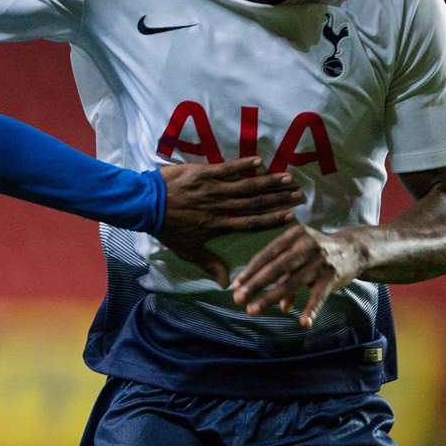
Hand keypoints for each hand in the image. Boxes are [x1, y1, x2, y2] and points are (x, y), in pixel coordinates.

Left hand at [157, 158, 303, 285]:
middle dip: (279, 199)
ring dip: (268, 182)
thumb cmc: (167, 228)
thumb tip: (225, 283)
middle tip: (299, 194)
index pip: (252, 223)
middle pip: (255, 203)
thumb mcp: (187, 250)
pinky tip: (259, 161)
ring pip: (246, 185)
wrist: (146, 204)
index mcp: (219, 225)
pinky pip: (227, 168)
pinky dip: (243, 165)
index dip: (272, 220)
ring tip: (288, 179)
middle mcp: (220, 206)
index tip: (292, 217)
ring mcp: (213, 188)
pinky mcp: (203, 173)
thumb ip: (209, 264)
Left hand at [231, 224, 364, 327]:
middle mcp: (306, 245)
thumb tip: (281, 305)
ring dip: (271, 298)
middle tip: (237, 298)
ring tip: (253, 310)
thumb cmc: (318, 253)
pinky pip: (319, 295)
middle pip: (275, 267)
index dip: (250, 271)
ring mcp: (320, 261)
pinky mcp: (333, 276)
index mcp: (293, 235)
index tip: (235, 285)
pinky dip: (311, 309)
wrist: (354, 249)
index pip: (266, 254)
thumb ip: (286, 275)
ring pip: (291, 282)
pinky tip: (303, 322)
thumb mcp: (299, 255)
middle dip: (254, 284)